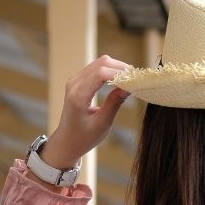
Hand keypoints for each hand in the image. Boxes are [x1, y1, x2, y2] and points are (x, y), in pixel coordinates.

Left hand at [40, 55, 131, 169]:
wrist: (67, 141)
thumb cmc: (84, 137)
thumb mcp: (103, 123)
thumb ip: (115, 103)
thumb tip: (129, 87)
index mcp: (78, 95)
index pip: (100, 74)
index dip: (120, 74)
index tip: (135, 81)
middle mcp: (74, 84)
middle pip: (101, 63)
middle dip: (120, 68)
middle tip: (136, 79)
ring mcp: (75, 81)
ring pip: (99, 63)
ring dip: (116, 68)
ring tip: (131, 80)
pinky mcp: (78, 82)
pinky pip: (96, 69)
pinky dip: (110, 71)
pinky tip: (121, 81)